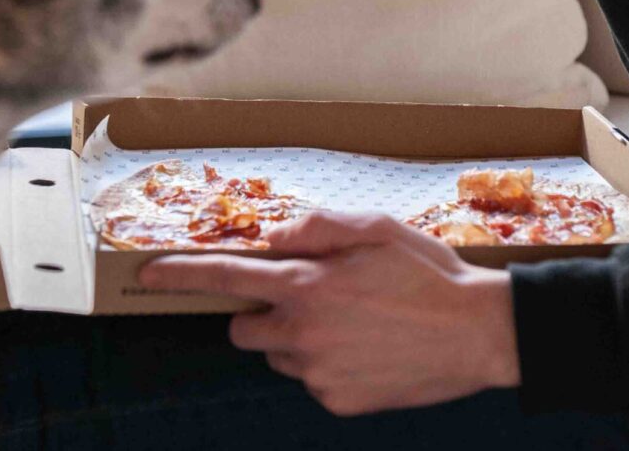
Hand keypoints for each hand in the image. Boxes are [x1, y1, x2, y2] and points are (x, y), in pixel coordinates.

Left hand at [139, 212, 519, 416]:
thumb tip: (274, 236)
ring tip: (351, 319)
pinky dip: (325, 361)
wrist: (478, 333)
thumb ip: (316, 227)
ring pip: (279, 353)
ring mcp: (319, 374)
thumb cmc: (426, 273)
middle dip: (262, 308)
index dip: (182, 275)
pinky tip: (366, 346)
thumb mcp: (374, 227)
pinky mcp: (339, 402)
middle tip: (309, 294)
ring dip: (296, 335)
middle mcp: (303, 334)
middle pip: (245, 325)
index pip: (227, 278)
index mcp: (307, 285)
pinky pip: (311, 378)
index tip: (150, 273)